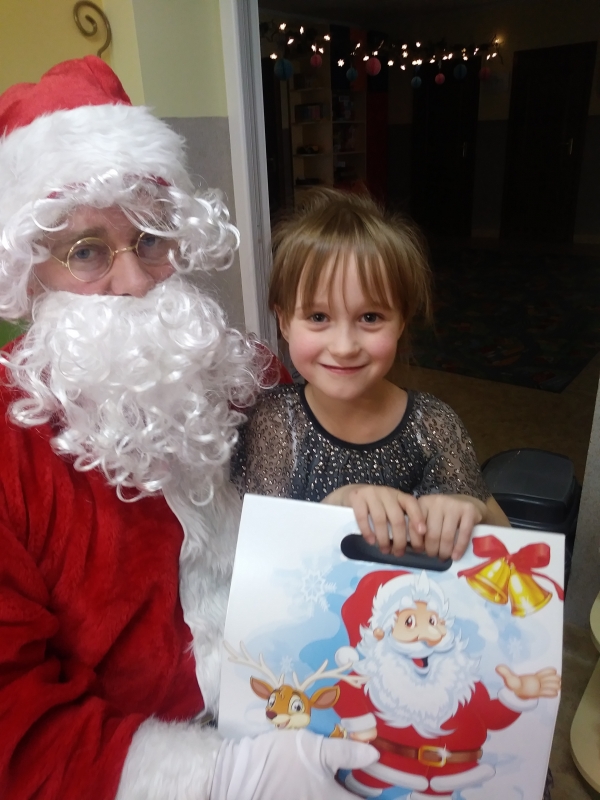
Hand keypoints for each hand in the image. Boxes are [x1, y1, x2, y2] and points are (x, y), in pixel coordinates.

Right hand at [210, 728, 378, 799]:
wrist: (237, 777)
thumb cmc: (277, 761)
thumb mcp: (312, 749)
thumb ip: (344, 752)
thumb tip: (375, 753)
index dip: (386, 796)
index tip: (397, 788)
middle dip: (363, 795)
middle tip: (375, 782)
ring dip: (347, 793)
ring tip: (351, 783)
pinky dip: (330, 793)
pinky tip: (327, 784)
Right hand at [323, 484, 425, 555]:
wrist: (347, 495)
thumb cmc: (372, 508)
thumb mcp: (388, 510)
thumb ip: (398, 522)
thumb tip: (413, 546)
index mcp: (397, 496)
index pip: (412, 504)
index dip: (418, 518)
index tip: (423, 533)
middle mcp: (386, 492)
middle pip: (397, 517)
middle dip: (400, 538)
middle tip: (398, 553)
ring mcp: (370, 493)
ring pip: (381, 519)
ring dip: (384, 538)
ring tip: (384, 550)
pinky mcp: (356, 497)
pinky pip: (363, 516)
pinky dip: (367, 531)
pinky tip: (370, 541)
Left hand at [416, 493, 485, 559]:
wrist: (464, 506)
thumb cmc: (442, 517)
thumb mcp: (427, 518)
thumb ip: (418, 529)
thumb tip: (412, 550)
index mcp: (422, 503)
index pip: (413, 526)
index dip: (416, 542)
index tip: (420, 551)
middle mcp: (436, 501)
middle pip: (432, 534)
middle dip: (432, 550)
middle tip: (434, 556)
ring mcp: (453, 504)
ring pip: (447, 536)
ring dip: (445, 551)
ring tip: (444, 557)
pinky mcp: (468, 510)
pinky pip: (463, 533)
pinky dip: (459, 548)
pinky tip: (456, 556)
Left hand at [496, 665, 560, 698]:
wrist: (514, 696)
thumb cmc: (514, 685)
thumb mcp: (509, 679)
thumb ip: (505, 672)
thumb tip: (497, 667)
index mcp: (535, 675)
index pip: (548, 671)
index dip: (549, 672)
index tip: (541, 675)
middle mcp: (540, 681)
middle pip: (555, 678)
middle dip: (553, 680)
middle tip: (544, 683)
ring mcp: (542, 688)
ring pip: (555, 685)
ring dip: (553, 685)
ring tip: (545, 688)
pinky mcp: (540, 694)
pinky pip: (551, 693)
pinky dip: (552, 692)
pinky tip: (550, 692)